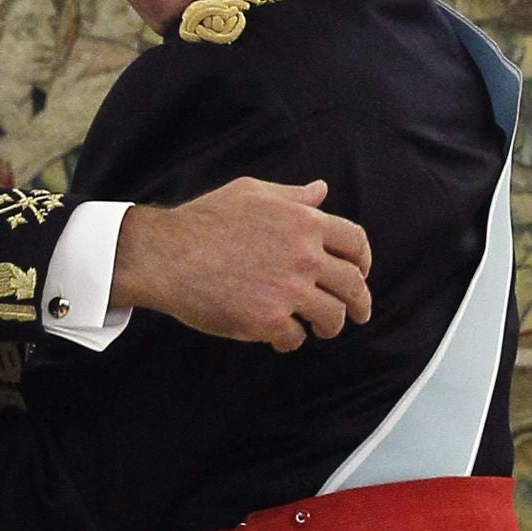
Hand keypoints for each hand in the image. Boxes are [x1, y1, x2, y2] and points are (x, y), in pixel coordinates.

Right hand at [111, 178, 371, 352]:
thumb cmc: (204, 220)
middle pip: (353, 285)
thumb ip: (292, 196)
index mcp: (304, 222)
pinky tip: (280, 338)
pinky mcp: (268, 321)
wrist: (167, 255)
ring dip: (330, 326)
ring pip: (332, 317)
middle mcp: (304, 256)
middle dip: (361, 303)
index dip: (363, 261)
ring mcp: (288, 291)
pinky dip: (291, 340)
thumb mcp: (251, 193)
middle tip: (359, 314)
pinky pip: (295, 338)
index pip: (355, 242)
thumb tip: (321, 190)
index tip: (361, 274)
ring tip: (320, 329)